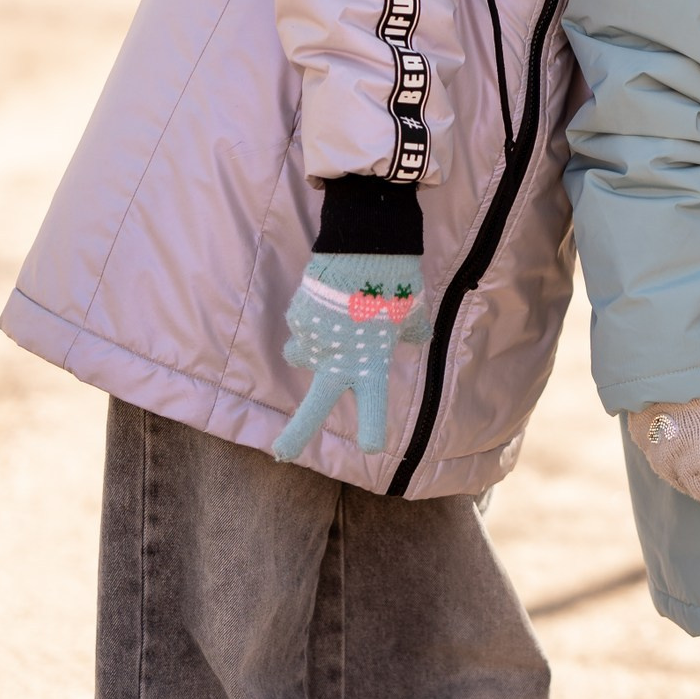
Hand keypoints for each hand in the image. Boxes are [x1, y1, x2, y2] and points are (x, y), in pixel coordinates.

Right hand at [271, 252, 433, 461]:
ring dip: (315, 350)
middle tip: (283, 452)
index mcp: (372, 362)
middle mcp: (338, 360)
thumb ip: (412, 331)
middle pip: (314, 406)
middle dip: (297, 433)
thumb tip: (416, 339)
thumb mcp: (414, 311)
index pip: (373, 405)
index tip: (370, 446)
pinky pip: (302, 327)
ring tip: (335, 322)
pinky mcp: (298, 319)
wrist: (366, 246)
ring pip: (305, 356)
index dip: (372, 428)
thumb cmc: (397, 281)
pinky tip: (330, 298)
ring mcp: (313, 341)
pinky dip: (313, 319)